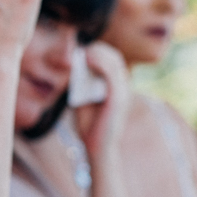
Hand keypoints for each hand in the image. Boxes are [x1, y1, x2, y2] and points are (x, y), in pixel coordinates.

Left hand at [72, 42, 130, 159]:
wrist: (95, 147)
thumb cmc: (89, 124)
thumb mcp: (81, 98)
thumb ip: (80, 82)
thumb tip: (74, 63)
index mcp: (116, 85)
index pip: (112, 59)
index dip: (98, 51)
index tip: (82, 49)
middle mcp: (122, 86)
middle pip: (114, 57)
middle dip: (98, 50)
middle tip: (82, 50)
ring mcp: (122, 92)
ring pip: (114, 63)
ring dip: (99, 54)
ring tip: (84, 52)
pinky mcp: (117, 99)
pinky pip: (111, 76)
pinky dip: (100, 64)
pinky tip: (88, 59)